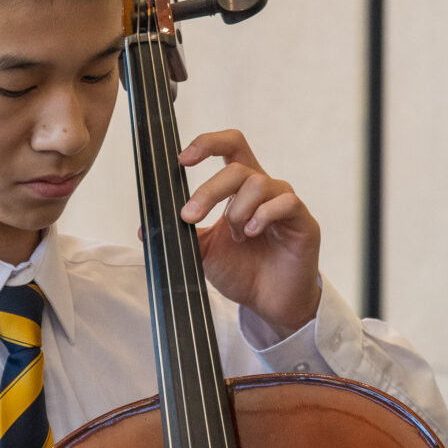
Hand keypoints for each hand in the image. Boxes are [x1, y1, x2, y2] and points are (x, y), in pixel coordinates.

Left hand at [178, 132, 320, 336]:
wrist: (270, 303)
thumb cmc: (243, 272)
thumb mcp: (204, 252)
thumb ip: (183, 235)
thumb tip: (145, 230)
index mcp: (241, 188)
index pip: (230, 147)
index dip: (207, 144)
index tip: (183, 159)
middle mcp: (264, 189)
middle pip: (237, 166)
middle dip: (208, 191)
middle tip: (190, 216)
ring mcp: (285, 203)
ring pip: (257, 183)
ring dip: (237, 210)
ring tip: (236, 237)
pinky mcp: (303, 221)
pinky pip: (285, 202)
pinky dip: (262, 215)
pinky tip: (251, 233)